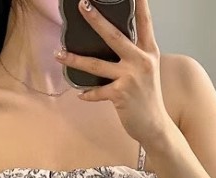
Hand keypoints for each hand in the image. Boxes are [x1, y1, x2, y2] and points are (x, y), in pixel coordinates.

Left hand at [56, 0, 170, 152]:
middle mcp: (141, 61)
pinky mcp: (120, 94)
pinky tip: (80, 93)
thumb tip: (111, 39)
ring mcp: (130, 77)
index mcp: (149, 52)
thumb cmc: (148, 98)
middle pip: (114, 35)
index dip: (140, 3)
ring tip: (59, 53)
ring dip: (75, 59)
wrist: (156, 127)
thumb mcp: (146, 70)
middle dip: (96, 20)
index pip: (145, 21)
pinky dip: (88, 93)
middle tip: (83, 5)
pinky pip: (97, 91)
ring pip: (96, 64)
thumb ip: (134, 53)